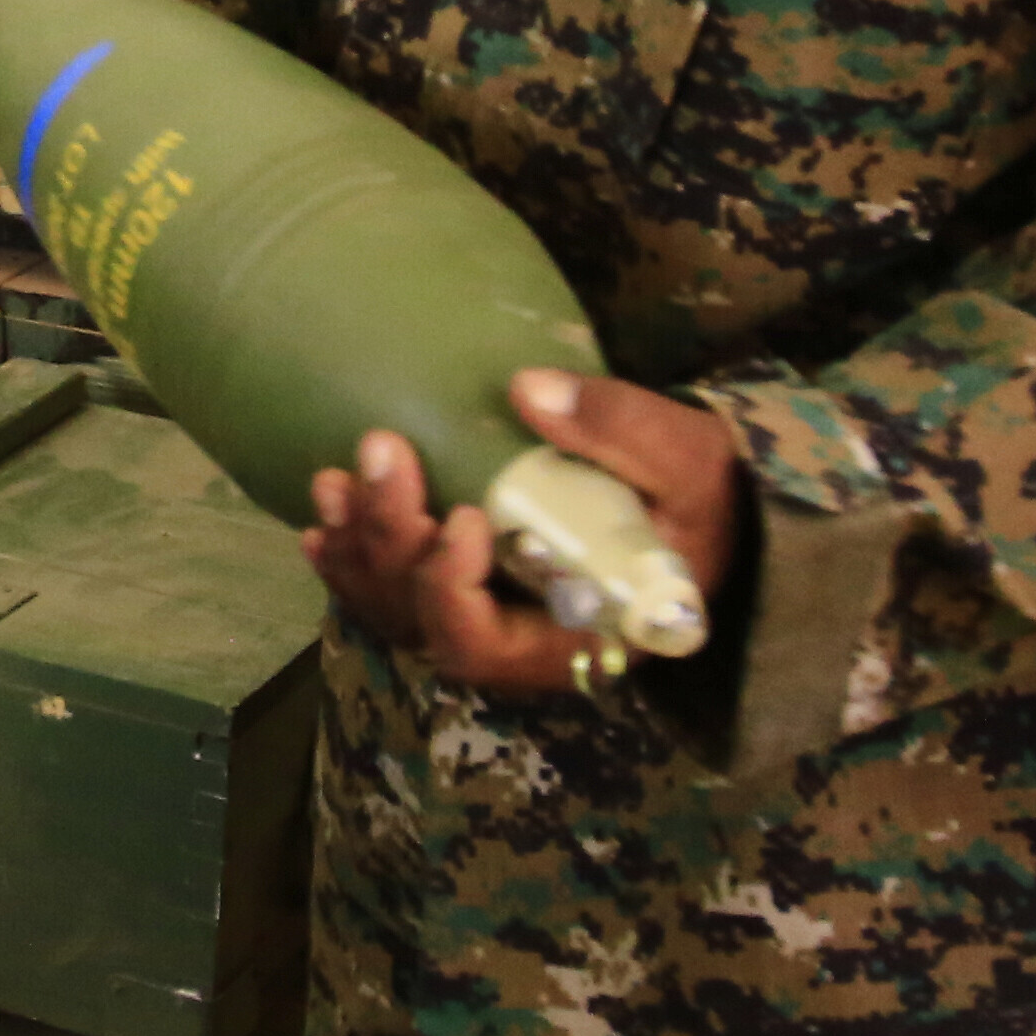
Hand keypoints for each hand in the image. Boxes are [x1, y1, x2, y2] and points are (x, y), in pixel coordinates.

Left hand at [304, 367, 748, 693]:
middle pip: (425, 621)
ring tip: (334, 479)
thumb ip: (617, 429)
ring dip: (359, 548)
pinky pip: (393, 593)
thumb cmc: (703, 497)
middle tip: (380, 450)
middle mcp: (520, 645)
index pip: (487, 648)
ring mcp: (488, 621)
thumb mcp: (687, 459)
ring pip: (396, 610)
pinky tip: (325, 519)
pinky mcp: (469, 590)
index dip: (452, 589)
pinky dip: (353, 560)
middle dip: (391, 540)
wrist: (710, 509)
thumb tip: (527, 388)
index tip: (466, 516)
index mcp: (580, 638)